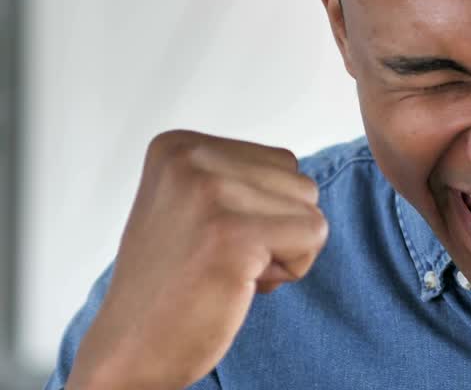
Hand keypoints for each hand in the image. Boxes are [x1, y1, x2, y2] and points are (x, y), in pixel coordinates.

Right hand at [67, 131, 328, 389]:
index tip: (212, 237)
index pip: (281, 162)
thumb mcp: (194, 204)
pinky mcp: (233, 233)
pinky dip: (291, 269)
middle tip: (221, 259)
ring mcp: (210, 193)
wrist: (132, 348)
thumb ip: (240, 177)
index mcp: (179, 146)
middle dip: (278, 229)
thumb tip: (303, 178)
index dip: (263, 211)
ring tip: (229, 269)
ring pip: (310, 209)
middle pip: (300, 182)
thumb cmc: (174, 282)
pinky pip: (313, 235)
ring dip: (283, 250)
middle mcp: (190, 159)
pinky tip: (240, 283)